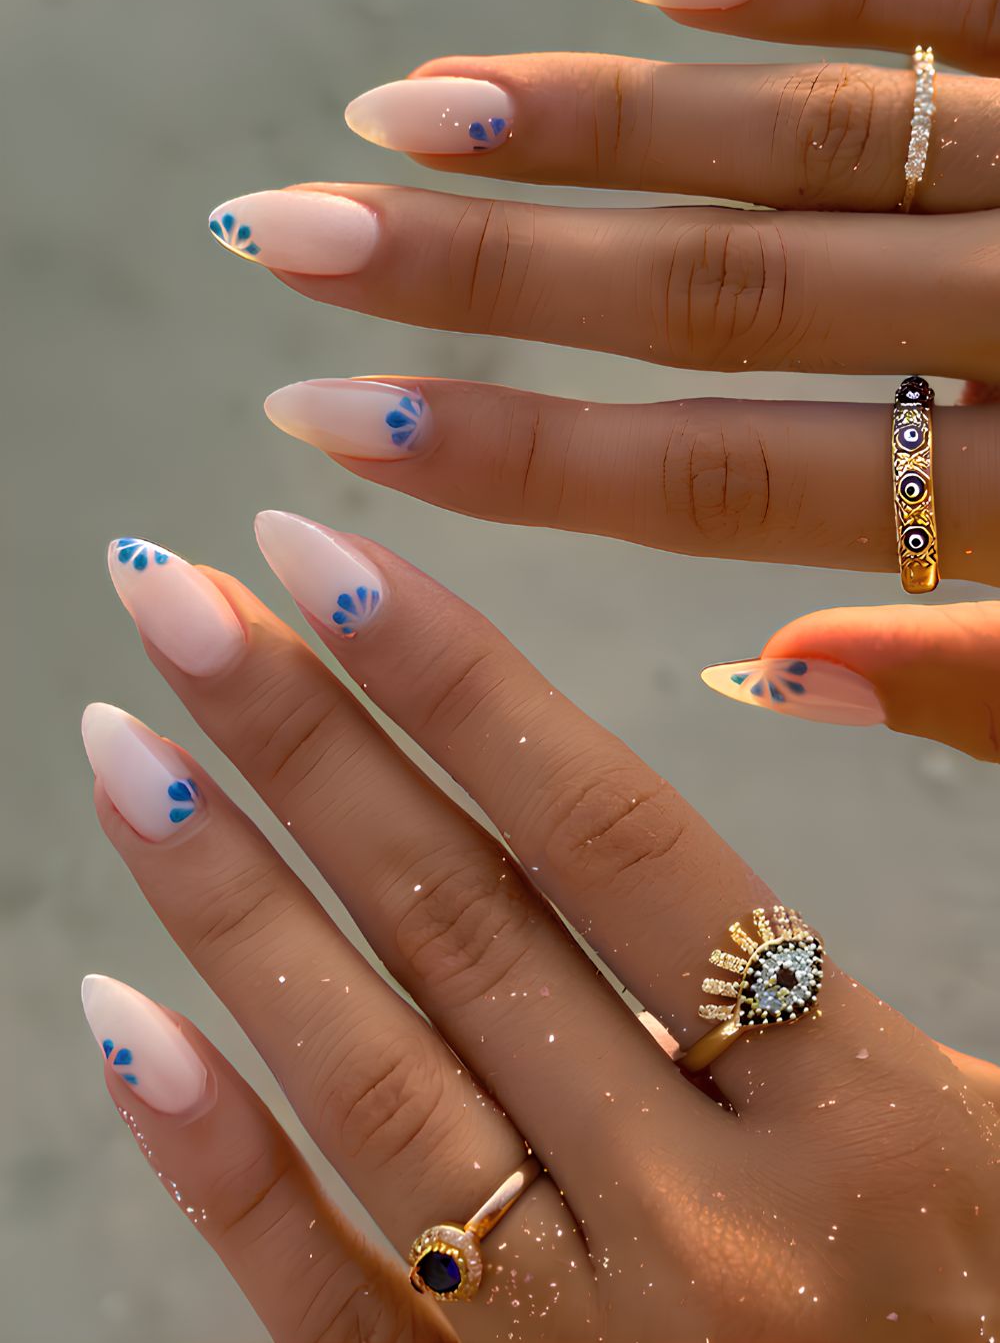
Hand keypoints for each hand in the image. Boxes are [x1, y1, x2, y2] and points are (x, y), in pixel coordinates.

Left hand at [84, 522, 999, 1339]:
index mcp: (860, 1122)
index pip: (609, 836)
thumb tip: (742, 697)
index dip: (452, 677)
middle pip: (459, 929)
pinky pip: (322, 1304)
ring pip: (367, 1083)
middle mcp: (705, 1234)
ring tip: (123, 748)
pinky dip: (217, 1160)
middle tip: (172, 598)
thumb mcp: (995, 1109)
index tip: (320, 557)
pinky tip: (122, 1019)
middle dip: (300, 742)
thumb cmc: (999, 1295)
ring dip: (226, 901)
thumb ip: (858, 928)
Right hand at [203, 0, 999, 757]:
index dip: (521, 459)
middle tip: (299, 236)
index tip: (335, 428)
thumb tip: (784, 676)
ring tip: (411, 116)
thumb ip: (985, 680)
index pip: (725, 479)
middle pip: (716, 296)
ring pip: (800, 138)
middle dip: (490, 270)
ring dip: (595, 124)